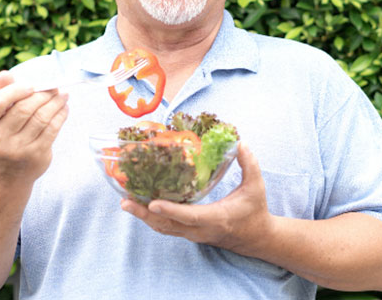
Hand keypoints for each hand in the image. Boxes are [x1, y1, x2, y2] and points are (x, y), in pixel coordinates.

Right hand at [0, 70, 68, 184]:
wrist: (7, 177)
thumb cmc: (2, 137)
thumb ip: (0, 95)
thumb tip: (5, 73)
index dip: (15, 90)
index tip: (31, 85)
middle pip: (23, 109)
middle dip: (42, 94)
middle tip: (54, 87)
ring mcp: (17, 150)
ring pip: (41, 118)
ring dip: (55, 102)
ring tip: (63, 95)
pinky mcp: (36, 155)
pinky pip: (52, 129)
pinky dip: (61, 115)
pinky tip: (64, 108)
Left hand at [120, 143, 273, 255]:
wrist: (256, 239)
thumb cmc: (255, 211)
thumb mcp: (256, 186)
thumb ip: (249, 164)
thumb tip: (240, 142)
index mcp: (216, 218)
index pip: (190, 216)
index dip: (171, 210)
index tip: (153, 204)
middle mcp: (201, 230)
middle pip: (168, 225)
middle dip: (145, 214)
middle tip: (125, 202)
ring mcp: (194, 234)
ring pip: (164, 228)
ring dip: (144, 217)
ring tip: (126, 203)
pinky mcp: (190, 233)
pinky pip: (167, 227)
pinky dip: (153, 219)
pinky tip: (141, 207)